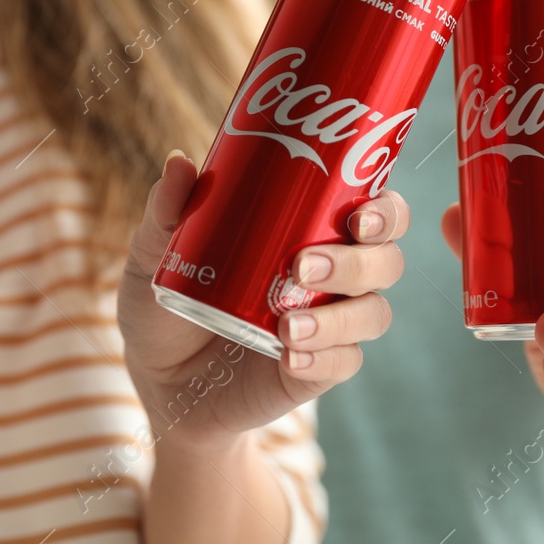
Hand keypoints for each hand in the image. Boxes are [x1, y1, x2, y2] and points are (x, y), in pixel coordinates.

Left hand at [119, 152, 409, 450]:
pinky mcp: (316, 370)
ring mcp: (328, 325)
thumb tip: (179, 163)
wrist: (158, 380)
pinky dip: (323, 358)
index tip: (359, 214)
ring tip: (287, 323)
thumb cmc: (169, 301)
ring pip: (372, 313)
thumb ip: (167, 211)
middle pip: (386, 261)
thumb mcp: (156, 254)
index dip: (386, 211)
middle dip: (360, 261)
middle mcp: (334, 276)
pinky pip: (343, 363)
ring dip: (340, 316)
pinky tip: (290, 356)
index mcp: (313, 231)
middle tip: (305, 264)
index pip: (377, 212)